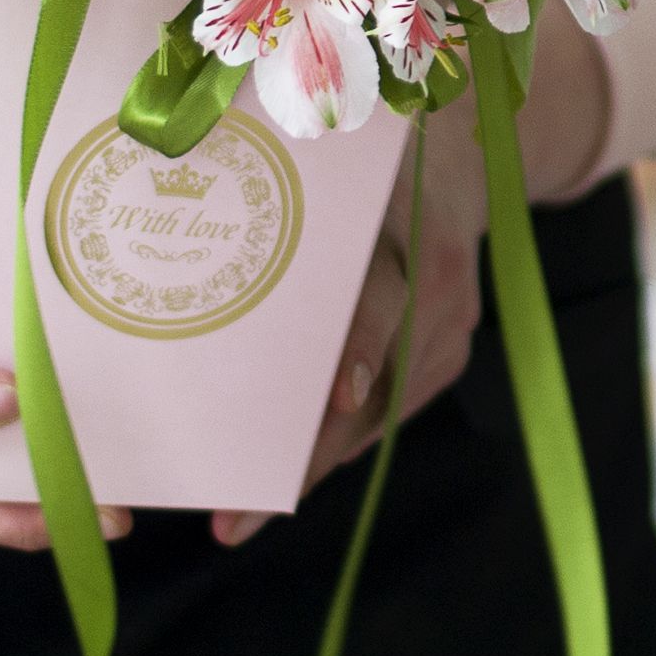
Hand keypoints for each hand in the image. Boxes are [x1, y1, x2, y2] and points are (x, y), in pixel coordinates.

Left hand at [211, 104, 487, 546]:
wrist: (462, 144)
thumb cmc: (374, 142)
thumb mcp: (339, 140)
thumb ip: (291, 166)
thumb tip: (193, 184)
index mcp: (418, 228)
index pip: (389, 297)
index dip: (364, 349)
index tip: (335, 400)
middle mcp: (442, 287)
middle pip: (377, 386)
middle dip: (308, 454)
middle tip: (238, 513)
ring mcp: (453, 325)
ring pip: (380, 413)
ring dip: (314, 464)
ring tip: (244, 514)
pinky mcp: (448, 352)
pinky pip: (391, 412)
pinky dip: (340, 446)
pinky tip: (289, 476)